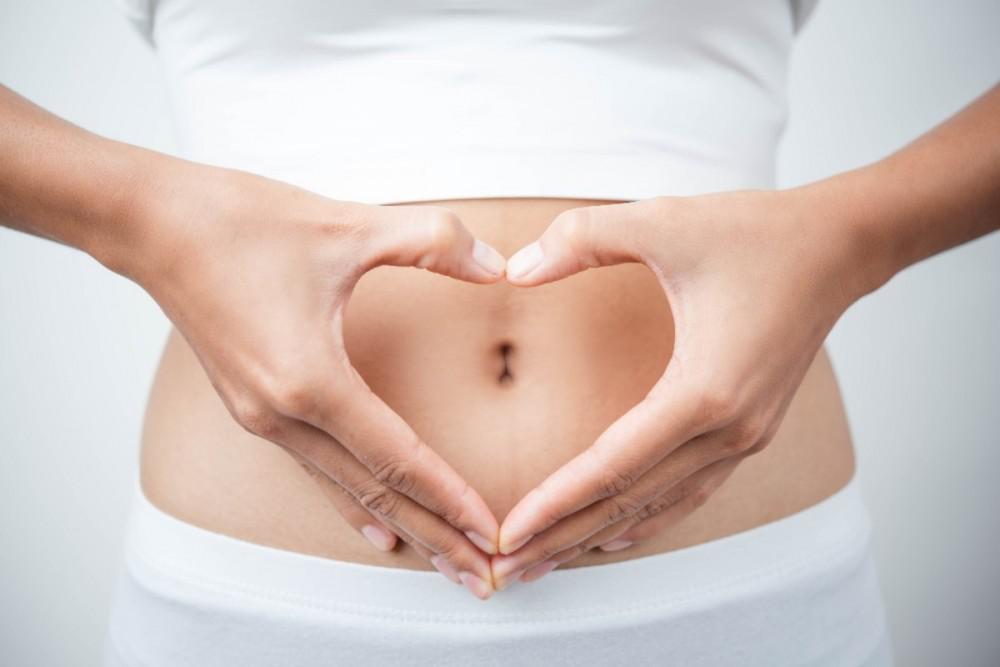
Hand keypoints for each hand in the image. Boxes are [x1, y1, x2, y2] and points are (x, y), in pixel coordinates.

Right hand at [126, 161, 505, 597]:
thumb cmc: (240, 223)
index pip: (398, 458)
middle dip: (436, 537)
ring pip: (347, 490)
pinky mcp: (254, 408)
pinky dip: (354, 504)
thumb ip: (434, 243)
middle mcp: (283, 414)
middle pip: (376, 493)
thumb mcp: (349, 224)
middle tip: (485, 578)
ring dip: (402, 527)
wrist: (152, 224)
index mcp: (309, 380)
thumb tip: (500, 266)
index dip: (450, 498)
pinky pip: (316, 471)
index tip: (493, 534)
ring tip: (445, 564)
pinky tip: (377, 530)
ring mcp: (263, 418)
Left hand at [490, 190, 866, 587]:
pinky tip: (612, 533)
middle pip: (631, 503)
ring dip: (598, 536)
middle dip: (564, 538)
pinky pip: (688, 492)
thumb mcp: (664, 220)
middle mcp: (729, 430)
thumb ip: (582, 239)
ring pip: (659, 507)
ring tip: (545, 561)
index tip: (507, 534)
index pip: (613, 467)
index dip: (555, 503)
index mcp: (704, 390)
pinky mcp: (749, 431)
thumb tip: (513, 270)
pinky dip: (645, 519)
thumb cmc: (757, 233)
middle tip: (507, 569)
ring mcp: (745, 437)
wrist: (839, 246)